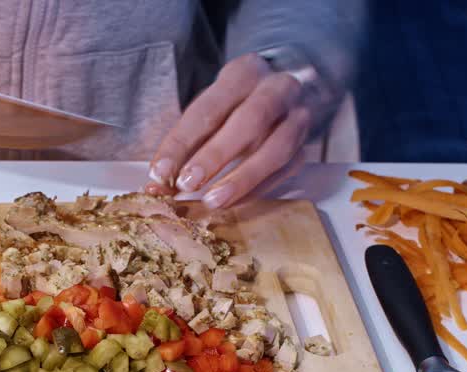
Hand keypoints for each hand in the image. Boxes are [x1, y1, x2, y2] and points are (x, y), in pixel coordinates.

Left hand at [146, 53, 311, 208]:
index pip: (208, 108)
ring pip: (277, 148)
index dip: (181, 142)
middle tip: (187, 184)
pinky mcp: (307, 144)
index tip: (160, 172)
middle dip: (215, 155)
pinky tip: (234, 202)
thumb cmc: (239, 101)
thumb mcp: (214, 105)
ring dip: (242, 178)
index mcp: (244, 72)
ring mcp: (298, 116)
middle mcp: (277, 89)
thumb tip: (159, 181)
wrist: (292, 85)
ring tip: (213, 201)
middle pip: (249, 121)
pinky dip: (259, 188)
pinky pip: (286, 170)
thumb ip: (187, 141)